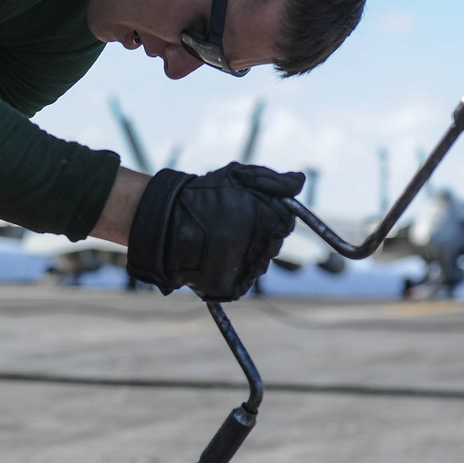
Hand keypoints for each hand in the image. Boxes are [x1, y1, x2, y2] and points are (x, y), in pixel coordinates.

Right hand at [126, 163, 305, 299]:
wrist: (164, 222)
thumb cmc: (203, 195)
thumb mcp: (238, 176)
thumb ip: (272, 181)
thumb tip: (299, 182)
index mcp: (267, 218)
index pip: (284, 223)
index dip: (268, 216)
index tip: (248, 212)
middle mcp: (259, 245)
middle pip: (272, 245)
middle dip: (259, 235)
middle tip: (231, 226)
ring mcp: (245, 268)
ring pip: (259, 264)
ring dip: (247, 253)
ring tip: (220, 240)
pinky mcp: (230, 286)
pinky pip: (243, 280)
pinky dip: (235, 271)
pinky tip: (218, 257)